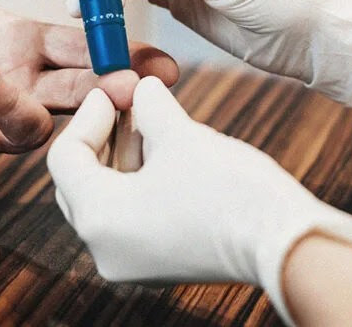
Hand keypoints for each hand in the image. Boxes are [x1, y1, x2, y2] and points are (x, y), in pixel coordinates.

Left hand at [47, 77, 351, 324]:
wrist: (286, 243)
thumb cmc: (232, 192)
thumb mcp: (181, 136)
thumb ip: (150, 107)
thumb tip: (141, 89)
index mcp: (99, 218)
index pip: (66, 158)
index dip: (88, 114)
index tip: (113, 88)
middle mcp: (105, 248)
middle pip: (82, 180)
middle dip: (104, 135)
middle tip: (128, 101)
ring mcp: (131, 261)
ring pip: (109, 196)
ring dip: (125, 155)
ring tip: (153, 119)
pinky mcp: (158, 262)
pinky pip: (132, 215)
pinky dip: (141, 180)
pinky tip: (167, 149)